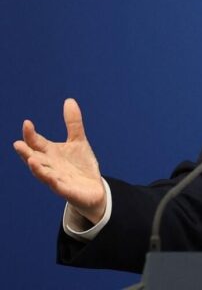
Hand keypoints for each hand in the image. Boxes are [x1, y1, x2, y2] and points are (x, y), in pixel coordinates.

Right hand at [13, 98, 105, 223]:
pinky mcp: (67, 191)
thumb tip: (69, 100)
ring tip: (31, 160)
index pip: (36, 143)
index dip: (31, 134)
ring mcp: (57, 179)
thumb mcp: (78, 141)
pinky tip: (52, 177)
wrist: (93, 189)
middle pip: (35, 159)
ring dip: (37, 168)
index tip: (27, 123)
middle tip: (18, 144)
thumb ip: (73, 123)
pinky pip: (59, 187)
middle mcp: (50, 166)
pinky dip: (54, 182)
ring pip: (43, 174)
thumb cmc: (80, 166)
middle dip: (26, 153)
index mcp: (50, 153)